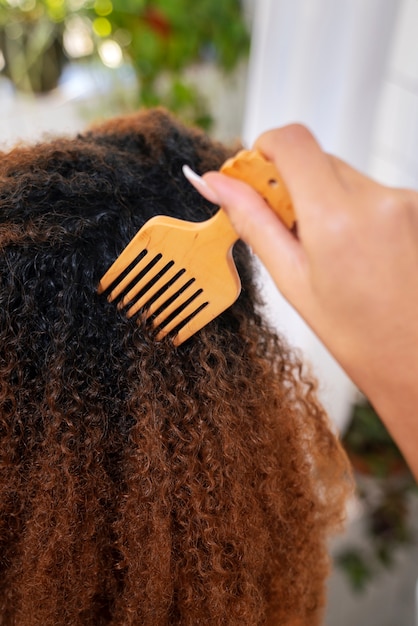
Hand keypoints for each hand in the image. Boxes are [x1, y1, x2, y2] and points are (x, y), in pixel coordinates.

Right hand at [185, 125, 417, 477]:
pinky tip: (357, 251)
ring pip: (346, 176)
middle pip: (318, 159)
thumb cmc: (356, 334)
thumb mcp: (293, 279)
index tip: (253, 175)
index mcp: (337, 218)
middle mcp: (377, 200)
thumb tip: (213, 184)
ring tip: (331, 251)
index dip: (264, 149)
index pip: (292, 141)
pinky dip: (355, 210)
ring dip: (327, 200)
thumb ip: (252, 221)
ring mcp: (406, 201)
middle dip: (293, 185)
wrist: (415, 359)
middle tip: (288, 230)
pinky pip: (373, 192)